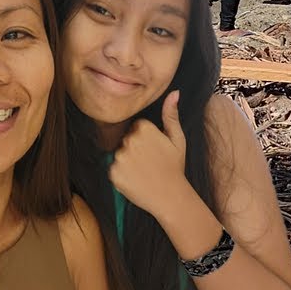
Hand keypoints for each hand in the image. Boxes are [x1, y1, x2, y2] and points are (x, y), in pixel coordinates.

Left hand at [109, 91, 190, 219]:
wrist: (170, 196)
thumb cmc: (175, 166)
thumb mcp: (178, 139)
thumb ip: (171, 115)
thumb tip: (174, 92)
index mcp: (144, 129)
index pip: (137, 127)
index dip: (147, 138)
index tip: (155, 150)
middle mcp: (129, 140)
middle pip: (127, 139)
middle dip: (136, 148)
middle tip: (150, 162)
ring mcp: (119, 157)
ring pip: (120, 153)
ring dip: (128, 161)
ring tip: (143, 171)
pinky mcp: (113, 173)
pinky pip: (113, 168)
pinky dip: (122, 174)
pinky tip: (135, 179)